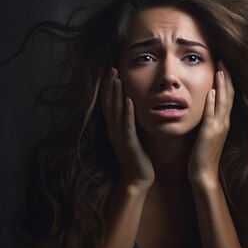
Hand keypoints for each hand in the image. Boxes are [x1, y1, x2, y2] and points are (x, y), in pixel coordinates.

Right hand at [101, 68, 154, 189]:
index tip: (110, 71)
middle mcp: (114, 130)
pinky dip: (127, 112)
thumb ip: (131, 123)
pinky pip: (127, 125)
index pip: (109, 103)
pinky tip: (129, 100)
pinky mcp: (129, 143)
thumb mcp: (133, 137)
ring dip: (116, 94)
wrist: (138, 179)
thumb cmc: (138, 158)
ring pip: (116, 111)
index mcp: (115, 128)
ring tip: (117, 78)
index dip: (108, 87)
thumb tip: (135, 108)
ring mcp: (120, 136)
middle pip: (109, 103)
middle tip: (111, 68)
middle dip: (110, 85)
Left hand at [188, 61, 234, 185]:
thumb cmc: (203, 156)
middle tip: (223, 60)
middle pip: (228, 96)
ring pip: (222, 102)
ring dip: (221, 85)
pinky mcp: (208, 134)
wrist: (204, 174)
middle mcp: (223, 123)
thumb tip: (206, 106)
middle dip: (226, 77)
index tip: (223, 66)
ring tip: (220, 70)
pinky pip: (211, 115)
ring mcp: (218, 128)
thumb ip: (209, 121)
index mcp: (223, 122)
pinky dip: (211, 102)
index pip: (228, 97)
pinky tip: (210, 91)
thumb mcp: (208, 135)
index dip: (227, 81)